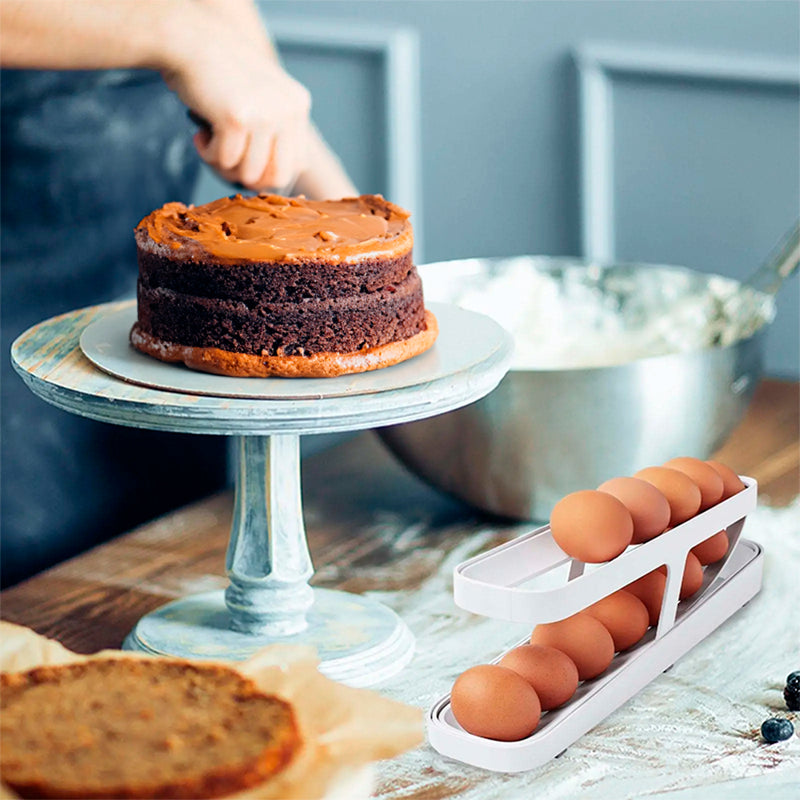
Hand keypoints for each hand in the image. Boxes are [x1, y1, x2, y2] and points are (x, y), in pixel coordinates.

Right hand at [162, 1, 310, 190]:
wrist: (188, 40)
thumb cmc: (220, 73)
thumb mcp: (262, 96)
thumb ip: (275, 131)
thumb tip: (271, 183)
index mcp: (298, 104)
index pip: (298, 165)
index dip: (270, 174)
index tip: (246, 162)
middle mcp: (288, 109)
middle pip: (279, 178)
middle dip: (250, 178)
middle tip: (228, 163)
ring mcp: (265, 114)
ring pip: (250, 174)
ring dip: (225, 167)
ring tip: (211, 145)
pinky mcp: (238, 118)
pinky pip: (225, 161)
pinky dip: (208, 154)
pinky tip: (200, 135)